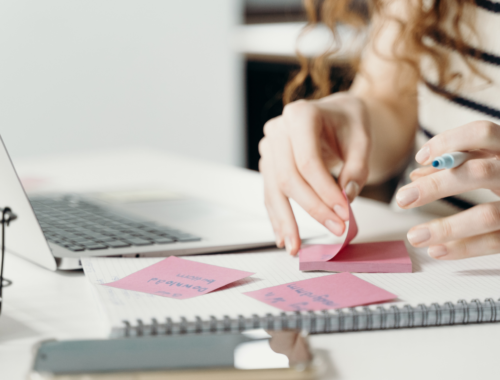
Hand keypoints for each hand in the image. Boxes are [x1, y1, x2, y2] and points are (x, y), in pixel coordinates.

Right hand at [259, 92, 370, 254]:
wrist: (334, 114)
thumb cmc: (347, 121)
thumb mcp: (362, 136)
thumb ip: (357, 166)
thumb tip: (346, 197)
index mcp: (300, 115)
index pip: (307, 162)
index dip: (325, 191)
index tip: (344, 213)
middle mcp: (278, 130)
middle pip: (288, 178)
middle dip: (312, 209)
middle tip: (335, 229)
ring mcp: (269, 148)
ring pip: (273, 190)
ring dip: (285, 221)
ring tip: (295, 247)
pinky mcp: (269, 164)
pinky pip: (270, 193)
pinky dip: (277, 217)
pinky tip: (283, 236)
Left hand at [396, 121, 499, 259]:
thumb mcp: (493, 162)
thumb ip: (459, 163)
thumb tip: (417, 174)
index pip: (482, 133)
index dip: (449, 142)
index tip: (420, 157)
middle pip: (479, 173)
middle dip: (436, 187)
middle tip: (403, 199)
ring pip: (488, 215)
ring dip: (446, 227)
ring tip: (415, 236)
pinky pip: (495, 242)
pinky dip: (463, 248)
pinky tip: (437, 250)